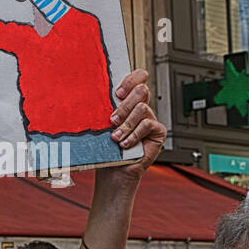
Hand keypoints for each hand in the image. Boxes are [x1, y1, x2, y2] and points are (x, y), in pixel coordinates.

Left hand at [101, 69, 165, 186]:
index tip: (117, 93)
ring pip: (142, 108)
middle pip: (141, 90)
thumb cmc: (107, 148)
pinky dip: (134, 135)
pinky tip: (125, 143)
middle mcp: (141, 108)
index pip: (138, 78)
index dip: (131, 80)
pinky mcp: (158, 132)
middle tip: (113, 118)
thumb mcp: (102, 125)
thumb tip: (90, 95)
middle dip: (125, 104)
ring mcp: (151, 119)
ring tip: (115, 136)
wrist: (114, 171)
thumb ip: (103, 109)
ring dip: (126, 124)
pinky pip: (147, 125)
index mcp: (129, 101)